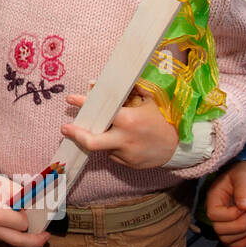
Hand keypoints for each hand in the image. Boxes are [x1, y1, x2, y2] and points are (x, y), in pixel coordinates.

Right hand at [0, 154, 49, 246]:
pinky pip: (1, 238)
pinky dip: (7, 231)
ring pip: (10, 241)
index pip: (23, 224)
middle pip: (19, 242)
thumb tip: (43, 211)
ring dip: (18, 233)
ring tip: (17, 219)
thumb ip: (26, 200)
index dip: (27, 216)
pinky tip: (4, 220)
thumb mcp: (10, 187)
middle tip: (46, 237)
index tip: (27, 209)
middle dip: (34, 240)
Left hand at [61, 87, 178, 168]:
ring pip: (103, 147)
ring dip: (102, 138)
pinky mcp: (129, 164)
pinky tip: (126, 141)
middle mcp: (124, 139)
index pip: (100, 112)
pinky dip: (113, 147)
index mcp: (129, 120)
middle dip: (76, 135)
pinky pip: (114, 154)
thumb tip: (105, 82)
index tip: (70, 99)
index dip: (82, 104)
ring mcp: (126, 154)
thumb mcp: (150, 100)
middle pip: (91, 142)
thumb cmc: (163, 119)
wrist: (180, 146)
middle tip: (65, 129)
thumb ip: (131, 90)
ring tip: (112, 130)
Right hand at [206, 160, 245, 246]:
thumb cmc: (244, 173)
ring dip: (243, 234)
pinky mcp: (231, 226)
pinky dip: (242, 244)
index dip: (231, 215)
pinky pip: (231, 242)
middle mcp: (215, 211)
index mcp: (213, 198)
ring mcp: (223, 220)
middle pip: (219, 229)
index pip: (214, 215)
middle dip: (240, 226)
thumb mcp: (244, 177)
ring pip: (225, 238)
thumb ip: (242, 189)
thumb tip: (245, 206)